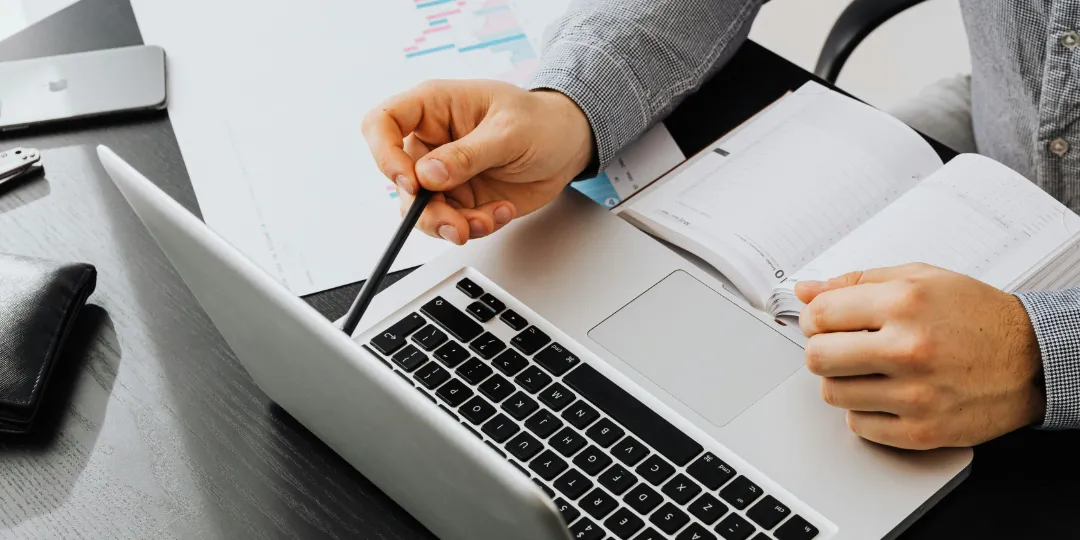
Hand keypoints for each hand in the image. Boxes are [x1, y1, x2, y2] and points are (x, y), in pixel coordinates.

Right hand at [362, 79, 593, 244]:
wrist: (569, 146)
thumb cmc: (541, 122)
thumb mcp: (509, 132)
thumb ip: (468, 154)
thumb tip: (427, 175)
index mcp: (434, 106)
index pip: (382, 123)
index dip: (384, 154)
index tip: (409, 182)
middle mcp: (432, 141)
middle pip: (399, 180)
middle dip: (426, 210)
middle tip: (455, 224)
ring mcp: (444, 173)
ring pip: (421, 210)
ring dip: (450, 225)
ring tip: (484, 222)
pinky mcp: (461, 199)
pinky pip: (451, 223)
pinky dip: (474, 227)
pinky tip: (499, 212)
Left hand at [795, 263, 1044, 449]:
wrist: (1031, 360)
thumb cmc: (975, 316)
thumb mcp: (920, 279)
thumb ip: (857, 282)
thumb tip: (805, 290)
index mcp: (904, 304)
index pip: (819, 315)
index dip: (815, 318)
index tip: (824, 322)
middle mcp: (908, 349)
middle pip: (817, 357)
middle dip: (823, 350)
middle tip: (842, 347)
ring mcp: (915, 395)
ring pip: (833, 393)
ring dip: (843, 381)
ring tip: (869, 370)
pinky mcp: (921, 430)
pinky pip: (858, 425)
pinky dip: (865, 411)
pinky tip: (888, 394)